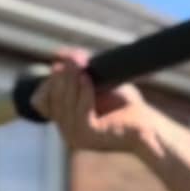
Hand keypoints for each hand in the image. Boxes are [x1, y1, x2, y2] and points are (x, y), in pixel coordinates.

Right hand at [31, 49, 153, 153]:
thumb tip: (57, 54)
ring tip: (80, 64)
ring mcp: (77, 136)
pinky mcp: (90, 136)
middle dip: (62, 76)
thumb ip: (78, 69)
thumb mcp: (97, 81)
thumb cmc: (126, 105)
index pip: (41, 101)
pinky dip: (84, 93)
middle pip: (53, 99)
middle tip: (73, 57)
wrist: (148, 125)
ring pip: (65, 104)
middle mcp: (67, 131)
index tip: (61, 62)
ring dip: (72, 82)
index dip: (49, 81)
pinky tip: (87, 79)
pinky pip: (81, 112)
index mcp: (65, 121)